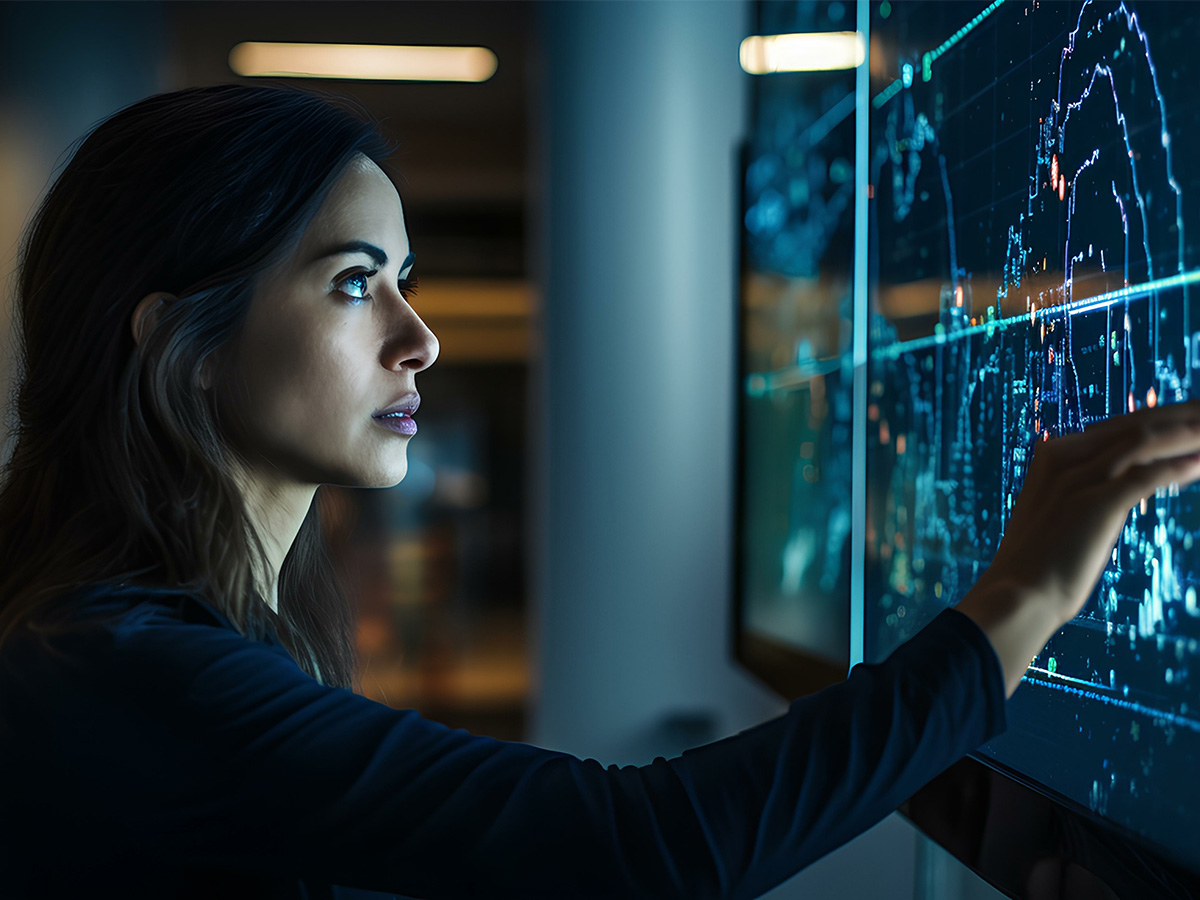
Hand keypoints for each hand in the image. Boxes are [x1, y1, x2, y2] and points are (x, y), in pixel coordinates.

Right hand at [955, 399, 1199, 696]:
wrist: (1019, 595)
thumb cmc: (1039, 564)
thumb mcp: (1059, 515)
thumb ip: (1084, 490)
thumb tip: (1127, 484)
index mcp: (1053, 456)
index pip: (1118, 426)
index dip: (1158, 419)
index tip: (1189, 419)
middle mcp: (1066, 459)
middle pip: (1135, 424)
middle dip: (1180, 416)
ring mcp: (1079, 479)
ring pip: (1144, 442)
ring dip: (1187, 435)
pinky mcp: (1095, 503)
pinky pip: (1146, 477)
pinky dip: (1177, 468)